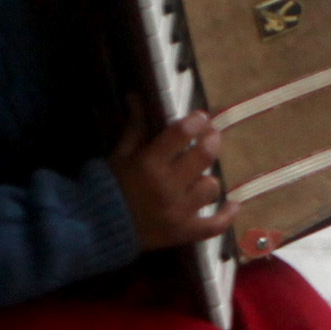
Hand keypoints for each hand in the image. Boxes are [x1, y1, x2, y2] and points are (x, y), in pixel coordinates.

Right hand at [110, 107, 228, 251]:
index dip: (196, 121)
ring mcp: (178, 212)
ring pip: (211, 187)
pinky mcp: (183, 233)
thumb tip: (137, 96)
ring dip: (206, 179)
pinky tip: (234, 204)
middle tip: (210, 137)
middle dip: (211, 141)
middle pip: (205, 156)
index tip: (200, 118)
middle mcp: (167, 186)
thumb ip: (135, 127)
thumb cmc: (109, 188)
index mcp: (149, 164)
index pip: (182, 133)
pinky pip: (214, 225)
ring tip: (198, 177)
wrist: (96, 230)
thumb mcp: (119, 155)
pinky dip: (227, 215)